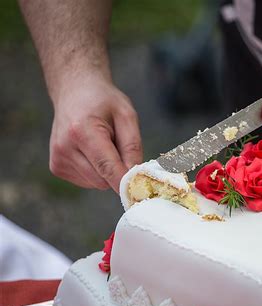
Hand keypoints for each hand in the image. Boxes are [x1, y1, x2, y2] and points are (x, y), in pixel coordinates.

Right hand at [49, 74, 142, 191]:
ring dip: (106, 171)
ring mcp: (58, 159)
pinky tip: (92, 151)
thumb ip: (133, 146)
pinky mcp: (57, 167)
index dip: (124, 182)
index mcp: (82, 131)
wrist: (74, 92)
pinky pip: (88, 182)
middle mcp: (65, 147)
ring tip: (102, 145)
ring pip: (96, 184)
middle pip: (103, 180)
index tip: (139, 192)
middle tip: (119, 148)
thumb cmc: (104, 102)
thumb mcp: (127, 116)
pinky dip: (96, 172)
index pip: (107, 167)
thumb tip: (135, 176)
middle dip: (118, 171)